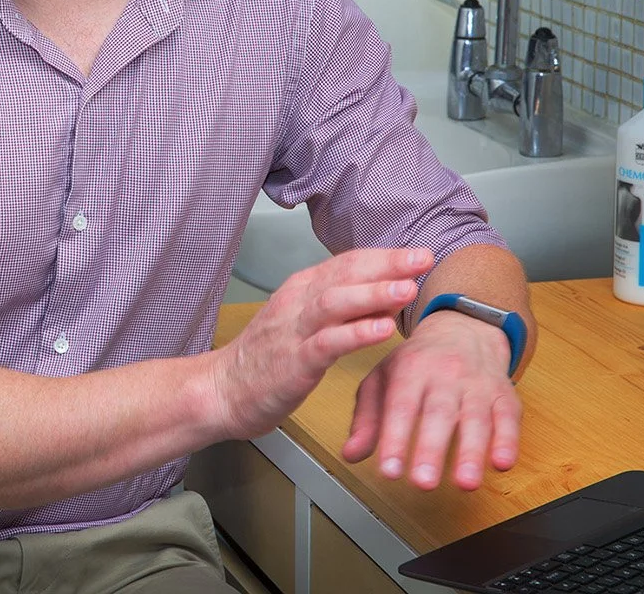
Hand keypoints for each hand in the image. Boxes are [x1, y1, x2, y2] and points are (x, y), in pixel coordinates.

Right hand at [208, 249, 435, 440]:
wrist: (222, 390)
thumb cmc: (267, 359)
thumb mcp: (304, 324)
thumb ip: (344, 309)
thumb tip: (388, 295)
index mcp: (301, 289)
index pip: (347, 263)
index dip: (384, 257)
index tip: (419, 253)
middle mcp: (297, 302)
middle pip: (344, 274)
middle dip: (386, 266)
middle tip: (421, 259)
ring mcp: (293, 331)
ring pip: (335, 303)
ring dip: (372, 294)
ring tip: (405, 290)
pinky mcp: (292, 362)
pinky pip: (326, 344)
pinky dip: (355, 334)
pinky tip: (381, 330)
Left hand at [341, 310, 521, 490]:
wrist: (462, 329)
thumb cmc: (416, 362)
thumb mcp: (382, 379)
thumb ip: (366, 418)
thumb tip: (350, 453)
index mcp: (410, 369)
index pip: (400, 405)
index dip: (394, 438)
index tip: (388, 471)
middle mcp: (445, 375)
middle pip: (439, 413)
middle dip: (431, 450)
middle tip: (423, 483)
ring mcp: (477, 385)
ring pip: (477, 418)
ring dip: (472, 453)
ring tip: (465, 483)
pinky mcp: (504, 396)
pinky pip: (509, 418)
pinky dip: (508, 442)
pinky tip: (502, 464)